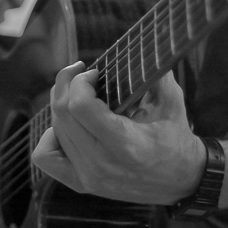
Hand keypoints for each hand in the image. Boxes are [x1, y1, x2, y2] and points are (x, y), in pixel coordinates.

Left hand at [31, 62, 205, 205]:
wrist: (181, 182)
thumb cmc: (177, 139)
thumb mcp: (171, 102)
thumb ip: (156, 72)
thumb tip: (143, 44)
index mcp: (124, 143)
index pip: (80, 106)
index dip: (81, 81)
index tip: (96, 72)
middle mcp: (100, 163)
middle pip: (62, 113)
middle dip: (68, 83)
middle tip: (82, 71)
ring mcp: (88, 177)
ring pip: (55, 129)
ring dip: (61, 103)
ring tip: (78, 92)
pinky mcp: (82, 184)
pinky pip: (46, 157)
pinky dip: (50, 136)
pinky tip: (68, 125)